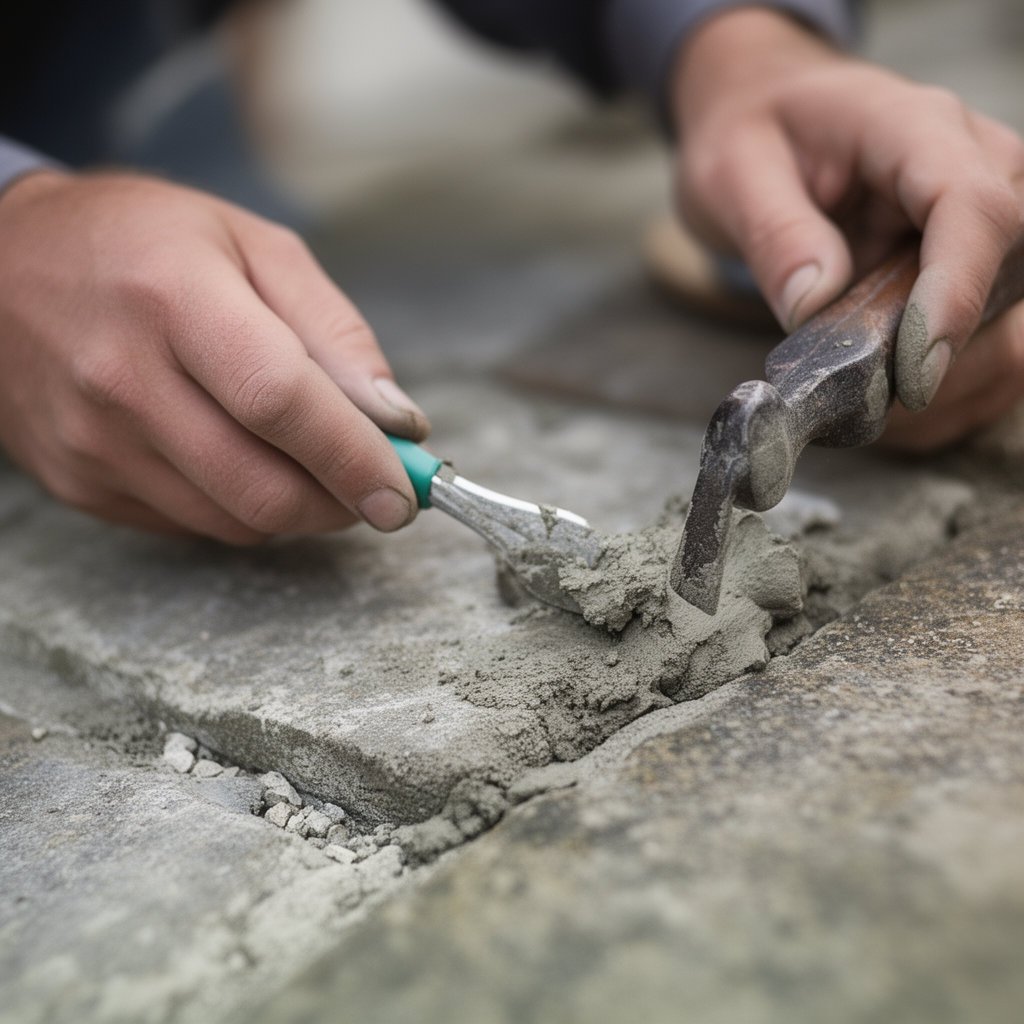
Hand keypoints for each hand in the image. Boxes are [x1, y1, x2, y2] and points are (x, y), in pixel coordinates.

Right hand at [0, 170, 428, 541]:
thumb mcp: (254, 247)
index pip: (281, 402)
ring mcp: (91, 442)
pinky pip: (192, 525)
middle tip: (373, 487)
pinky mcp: (78, 483)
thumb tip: (397, 421)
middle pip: (261, 486)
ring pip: (233, 521)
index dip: (354, 459)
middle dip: (339, 504)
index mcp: (173, 297)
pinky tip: (239, 456)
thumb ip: (335, 333)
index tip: (404, 495)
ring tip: (310, 462)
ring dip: (296, 509)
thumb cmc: (143, 243)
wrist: (0, 266)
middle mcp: (121, 379)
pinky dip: (240, 507)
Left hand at [670, 7, 1023, 446]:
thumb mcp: (731, 174)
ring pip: (1016, 316)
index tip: (912, 370)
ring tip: (875, 412)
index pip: (973, 207)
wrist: (767, 114)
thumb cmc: (751, 135)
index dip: (955, 295)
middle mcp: (973, 163)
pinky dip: (954, 388)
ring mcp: (984, 215)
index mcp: (912, 128)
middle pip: (1014, 269)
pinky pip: (995, 336)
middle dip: (954, 354)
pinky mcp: (976, 259)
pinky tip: (897, 409)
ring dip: (957, 382)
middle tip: (874, 404)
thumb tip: (815, 301)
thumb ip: (774, 233)